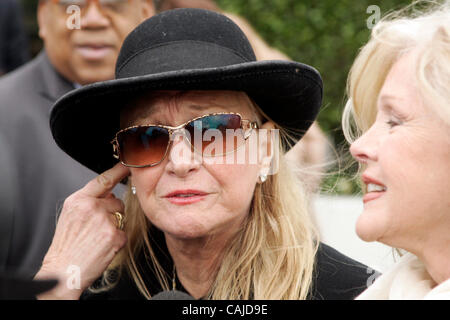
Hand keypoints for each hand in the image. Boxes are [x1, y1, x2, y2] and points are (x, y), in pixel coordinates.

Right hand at [34, 163, 129, 299]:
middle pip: (116, 201)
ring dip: (115, 226)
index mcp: (78, 200)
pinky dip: (116, 240)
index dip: (118, 171)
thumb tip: (108, 194)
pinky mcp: (114, 235)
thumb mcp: (70, 216)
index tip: (128, 164)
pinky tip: (103, 246)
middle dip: (112, 212)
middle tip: (97, 228)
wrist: (63, 271)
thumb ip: (88, 201)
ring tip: (97, 238)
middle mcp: (91, 207)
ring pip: (121, 217)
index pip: (103, 180)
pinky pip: (124, 232)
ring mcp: (104, 221)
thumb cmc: (66, 246)